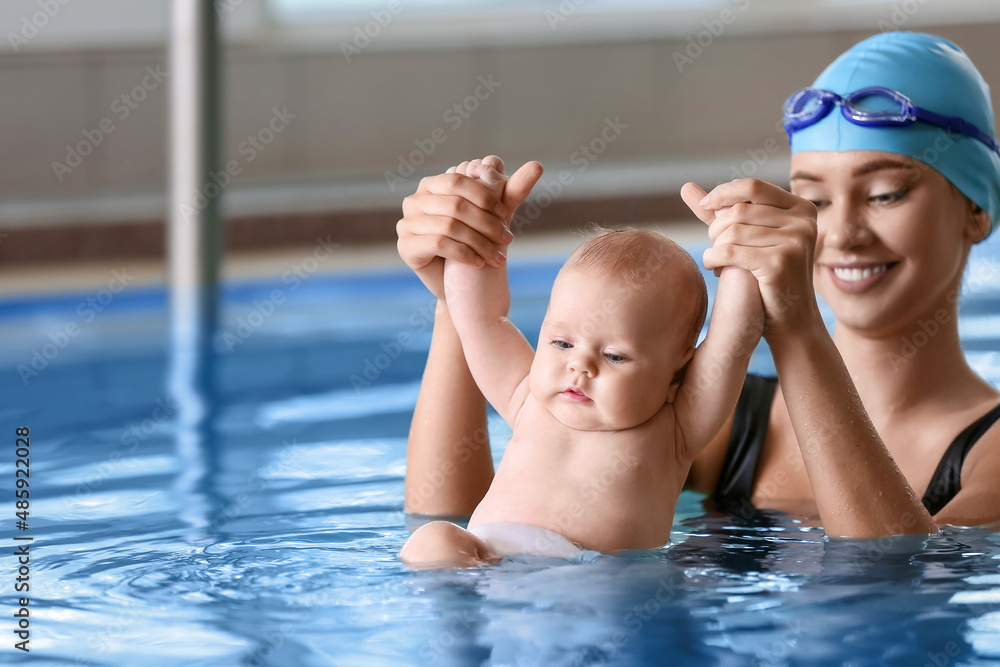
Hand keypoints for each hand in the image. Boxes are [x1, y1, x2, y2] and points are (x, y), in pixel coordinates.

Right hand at [398, 156, 543, 299]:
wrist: (463, 286)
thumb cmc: (478, 243)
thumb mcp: (495, 215)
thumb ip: (512, 190)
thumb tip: (537, 165)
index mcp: (433, 184)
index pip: (459, 180)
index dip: (486, 196)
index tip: (507, 216)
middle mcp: (415, 200)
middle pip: (455, 203)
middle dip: (486, 223)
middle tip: (508, 239)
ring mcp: (406, 223)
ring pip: (449, 225)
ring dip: (480, 242)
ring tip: (499, 256)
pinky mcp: (406, 247)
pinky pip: (439, 244)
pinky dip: (465, 254)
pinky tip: (480, 263)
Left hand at [680, 178, 819, 339]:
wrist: (790, 320)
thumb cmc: (766, 276)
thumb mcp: (747, 238)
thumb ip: (720, 212)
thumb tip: (686, 187)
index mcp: (801, 208)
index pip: (752, 187)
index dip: (723, 193)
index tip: (704, 205)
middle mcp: (803, 221)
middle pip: (739, 210)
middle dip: (717, 228)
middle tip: (716, 247)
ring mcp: (795, 241)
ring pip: (732, 231)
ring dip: (714, 246)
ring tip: (717, 261)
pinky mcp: (780, 262)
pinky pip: (730, 251)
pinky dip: (713, 259)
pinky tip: (713, 268)